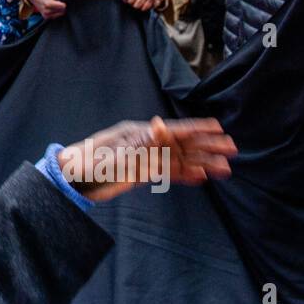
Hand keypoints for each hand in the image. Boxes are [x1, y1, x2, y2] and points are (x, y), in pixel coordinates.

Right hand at [24, 0, 65, 18]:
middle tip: (58, 2)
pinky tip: (53, 9)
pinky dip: (57, 13)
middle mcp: (47, 11)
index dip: (63, 3)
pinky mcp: (46, 18)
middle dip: (62, 7)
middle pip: (62, 11)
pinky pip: (56, 16)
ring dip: (60, 10)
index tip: (61, 0)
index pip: (63, 7)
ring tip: (55, 5)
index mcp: (48, 4)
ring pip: (60, 14)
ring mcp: (46, 16)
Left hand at [57, 116, 236, 202]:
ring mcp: (145, 159)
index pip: (174, 130)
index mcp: (139, 134)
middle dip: (207, 147)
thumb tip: (160, 124)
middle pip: (182, 145)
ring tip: (225, 169)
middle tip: (232, 148)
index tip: (218, 127)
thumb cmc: (89, 163)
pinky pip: (169, 173)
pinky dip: (186, 175)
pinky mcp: (142, 174)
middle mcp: (146, 144)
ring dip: (202, 164)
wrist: (71, 179)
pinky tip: (202, 178)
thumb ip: (141, 143)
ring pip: (180, 161)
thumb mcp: (114, 154)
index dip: (197, 129)